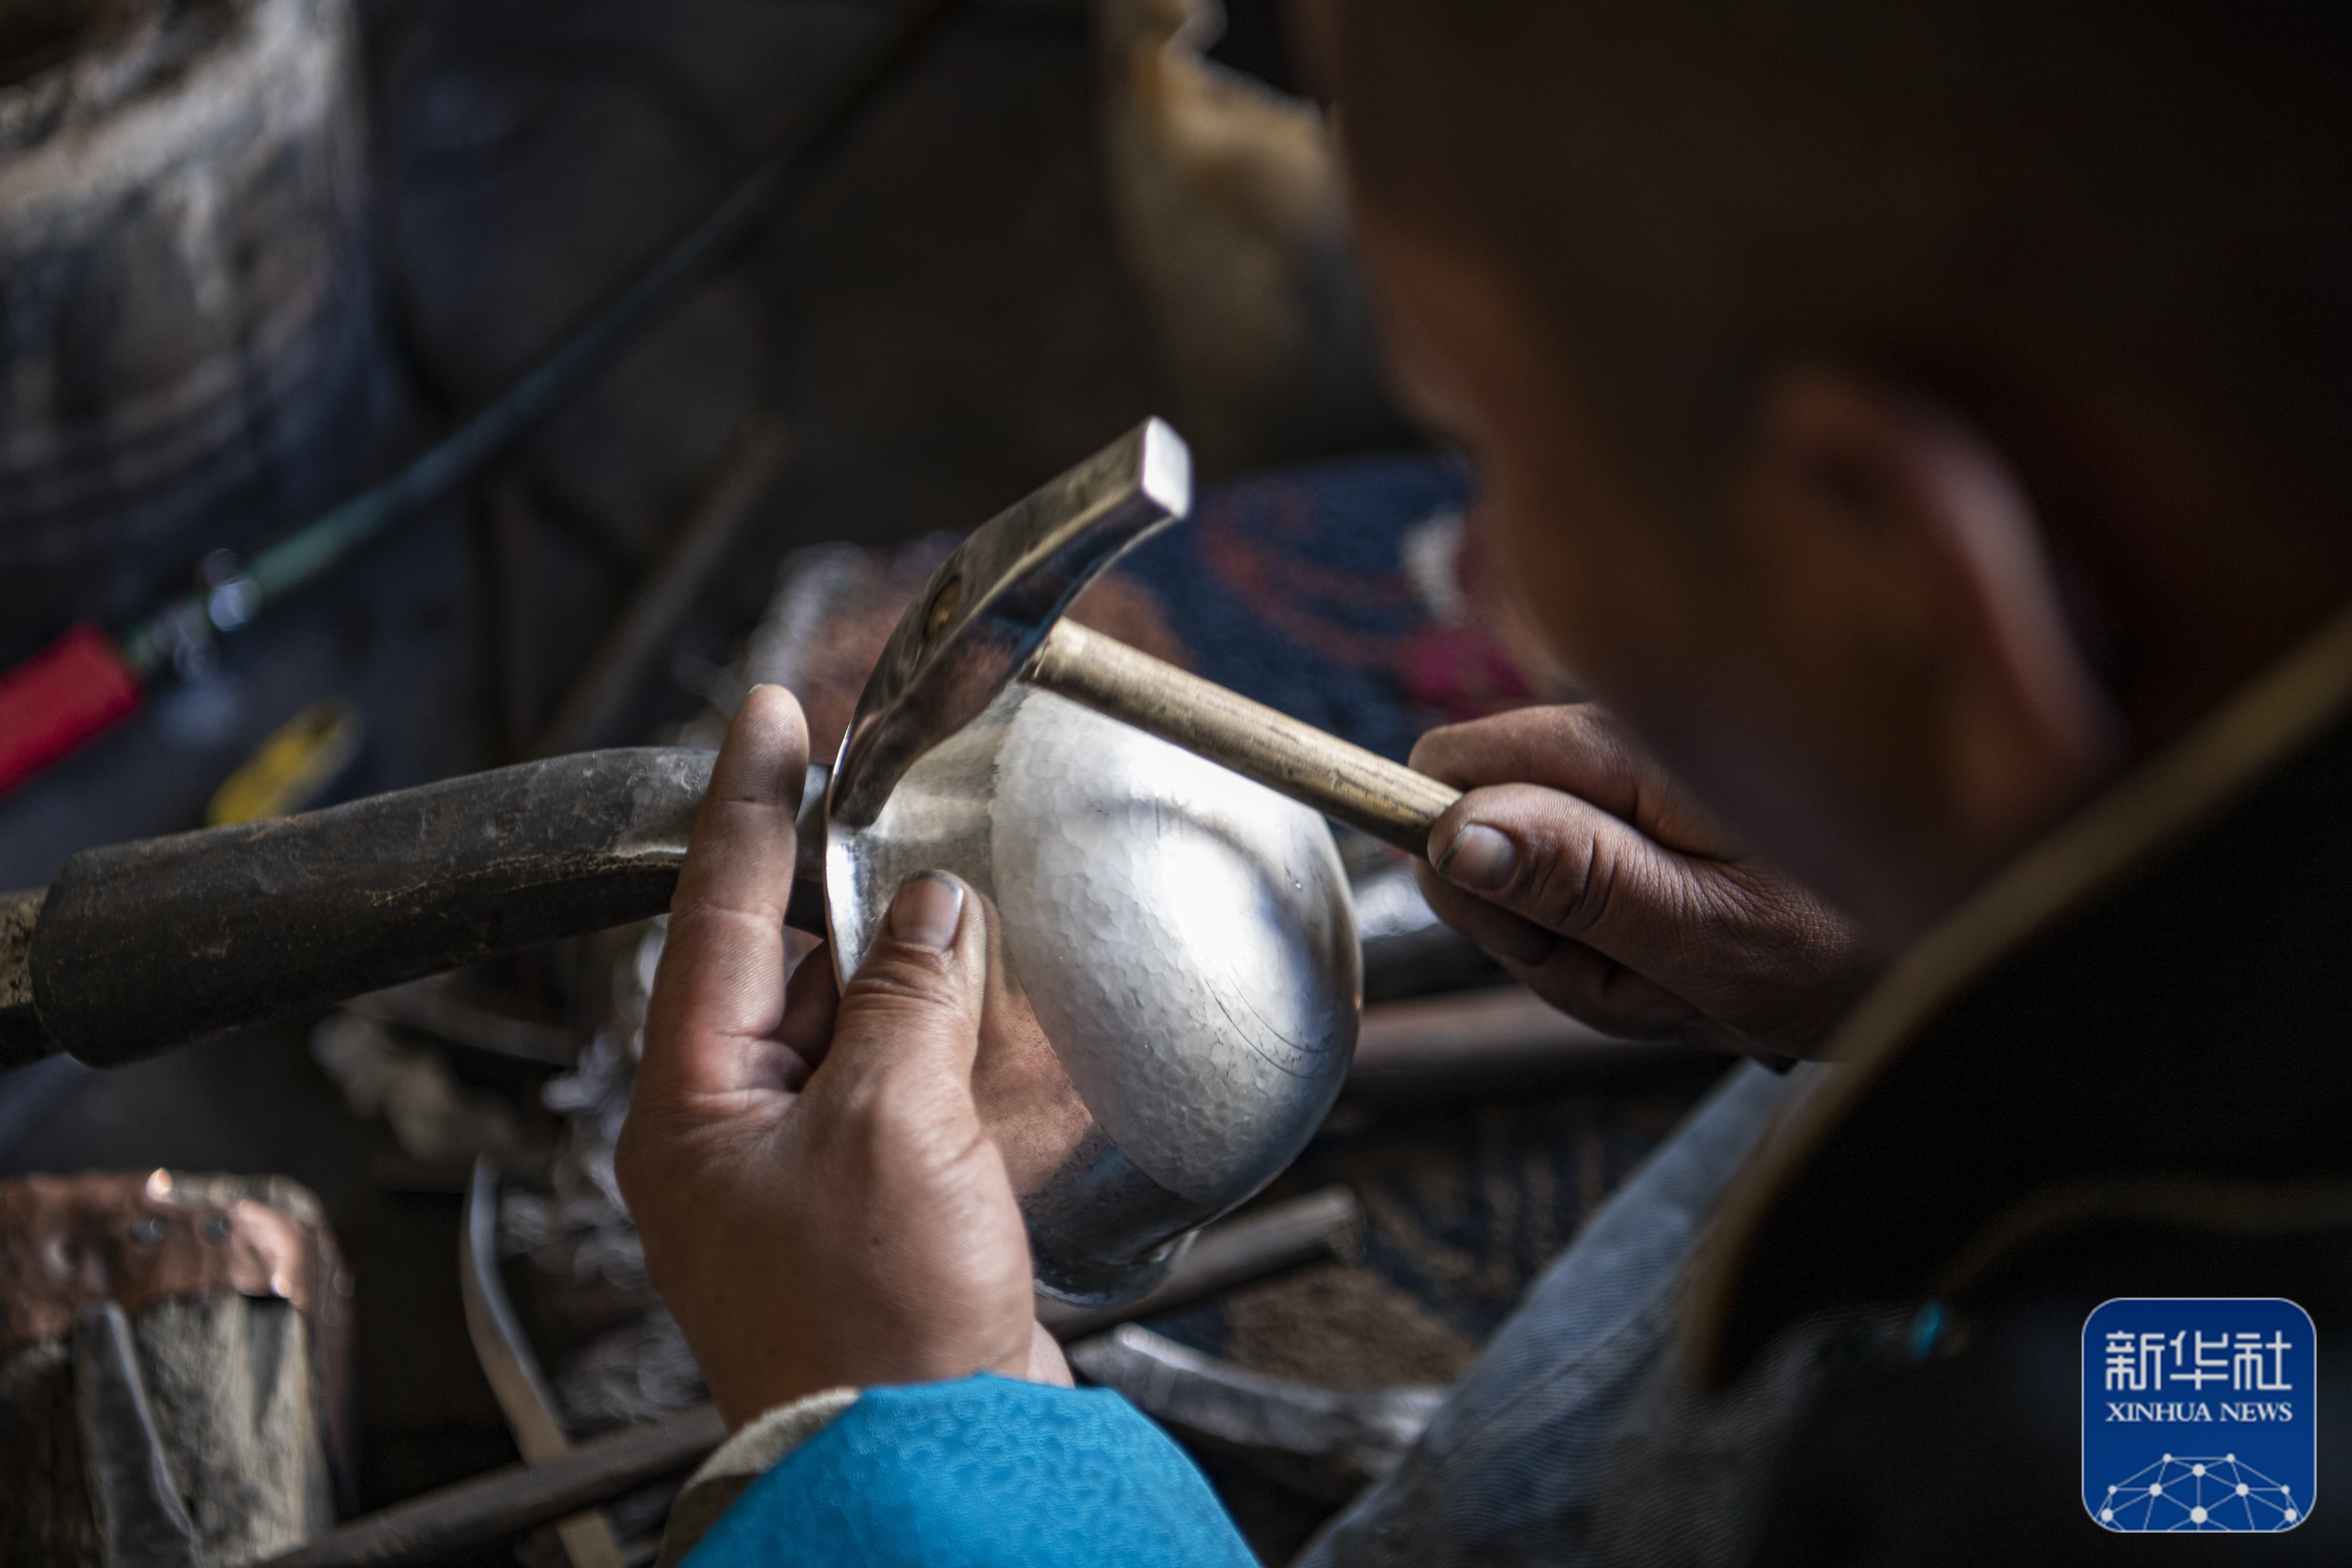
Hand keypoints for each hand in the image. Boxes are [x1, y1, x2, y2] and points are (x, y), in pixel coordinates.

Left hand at [616, 686, 1068, 1425]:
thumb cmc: (874, 1322)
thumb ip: (906, 998)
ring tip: (962, 938)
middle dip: (852, 902)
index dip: (747, 802)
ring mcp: (798, 1171)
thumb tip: (932, 915)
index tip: (768, 715)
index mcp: (693, 1103)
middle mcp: (730, 1131)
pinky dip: (936, 1054)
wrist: (928, 1461)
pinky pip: (894, 1094)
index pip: (715, 911)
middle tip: (909, 833)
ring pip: (849, 1027)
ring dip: (906, 983)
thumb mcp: (889, 1123)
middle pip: (784, 966)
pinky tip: (981, 1030)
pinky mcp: (867, 1206)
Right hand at [1411, 705, 1873, 1059]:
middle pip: (1481, 834)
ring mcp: (1638, 792)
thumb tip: (1451, 831)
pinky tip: (1699, 974)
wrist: (1962, 947)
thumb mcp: (1708, 938)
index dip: (1459, 860)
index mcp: (1627, 751)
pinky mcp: (1656, 828)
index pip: (1450, 765)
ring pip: (1530, 882)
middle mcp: (1621, 749)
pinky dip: (1629, 956)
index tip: (1538, 932)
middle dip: (1542, 930)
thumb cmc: (1855, 948)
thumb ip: (1577, 880)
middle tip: (1646, 978)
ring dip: (1594, 956)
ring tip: (1690, 984)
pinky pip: (1587, 902)